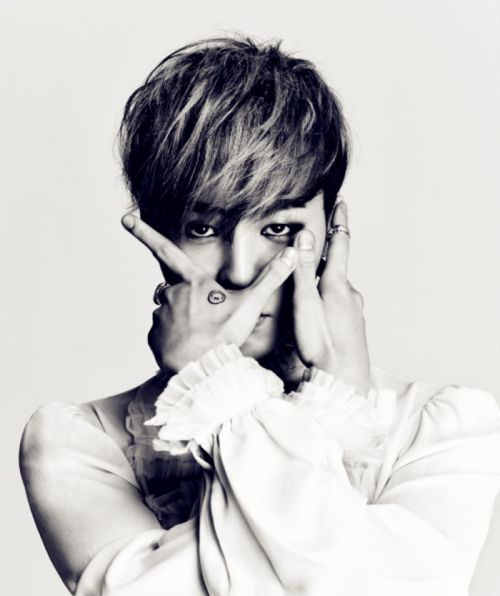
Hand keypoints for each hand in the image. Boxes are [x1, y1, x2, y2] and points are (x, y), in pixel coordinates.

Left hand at [121, 214, 297, 372]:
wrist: (203, 370)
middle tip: (211, 321)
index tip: (125, 219)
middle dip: (191, 301)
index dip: (145, 233)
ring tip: (203, 336)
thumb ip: (271, 278)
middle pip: (178, 290)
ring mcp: (160, 315)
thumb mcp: (251, 305)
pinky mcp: (154, 335)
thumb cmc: (225, 336)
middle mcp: (172, 293)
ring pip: (172, 311)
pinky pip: (164, 332)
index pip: (166, 250)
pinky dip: (175, 337)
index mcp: (193, 282)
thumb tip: (293, 254)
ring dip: (183, 320)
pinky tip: (190, 346)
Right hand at [292, 201, 370, 395]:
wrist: (343, 379)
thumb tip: (304, 237)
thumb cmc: (321, 344)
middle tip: (312, 245)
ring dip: (323, 281)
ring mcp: (354, 311)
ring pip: (336, 287)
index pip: (340, 244)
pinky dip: (327, 300)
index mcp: (337, 284)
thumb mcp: (306, 304)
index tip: (341, 204)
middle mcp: (350, 294)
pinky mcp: (353, 326)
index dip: (339, 222)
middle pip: (336, 266)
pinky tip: (318, 314)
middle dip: (324, 255)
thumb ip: (302, 271)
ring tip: (308, 285)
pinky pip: (339, 304)